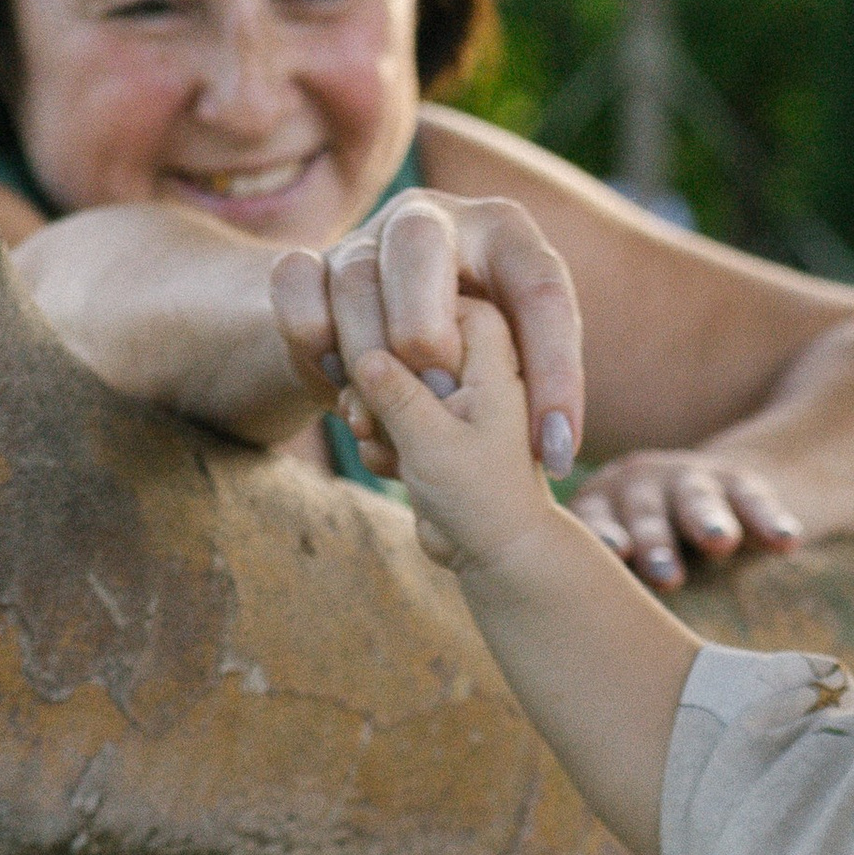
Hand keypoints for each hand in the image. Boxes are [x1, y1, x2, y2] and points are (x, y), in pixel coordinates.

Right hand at [270, 188, 585, 479]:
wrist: (383, 361)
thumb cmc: (469, 380)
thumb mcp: (511, 385)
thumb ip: (525, 396)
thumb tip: (553, 447)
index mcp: (507, 240)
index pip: (540, 291)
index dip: (553, 372)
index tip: (556, 452)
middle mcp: (436, 221)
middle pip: (419, 244)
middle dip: (425, 330)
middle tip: (436, 392)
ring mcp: (370, 237)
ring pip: (354, 274)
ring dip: (365, 354)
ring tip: (380, 415)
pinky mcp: (317, 263)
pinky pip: (294, 280)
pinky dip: (311, 338)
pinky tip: (338, 383)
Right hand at [275, 285, 547, 577]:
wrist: (492, 554)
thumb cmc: (483, 499)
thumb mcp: (435, 443)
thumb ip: (397, 393)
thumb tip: (361, 355)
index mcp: (490, 353)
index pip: (440, 300)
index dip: (408, 329)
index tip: (395, 370)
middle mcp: (468, 363)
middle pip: (400, 335)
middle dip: (376, 379)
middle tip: (370, 420)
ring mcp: (442, 392)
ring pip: (384, 374)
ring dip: (370, 411)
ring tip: (375, 443)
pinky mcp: (420, 421)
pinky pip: (379, 409)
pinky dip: (376, 436)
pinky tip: (386, 465)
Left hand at [569, 449, 804, 589]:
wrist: (706, 509)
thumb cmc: (647, 565)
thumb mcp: (621, 574)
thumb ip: (608, 601)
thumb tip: (605, 673)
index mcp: (602, 509)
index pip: (596, 521)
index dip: (605, 536)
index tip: (616, 555)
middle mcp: (640, 486)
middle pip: (645, 514)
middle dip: (656, 543)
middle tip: (666, 576)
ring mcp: (687, 478)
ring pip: (696, 500)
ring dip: (707, 521)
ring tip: (722, 543)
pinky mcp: (736, 481)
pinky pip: (753, 500)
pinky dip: (769, 521)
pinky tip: (787, 542)